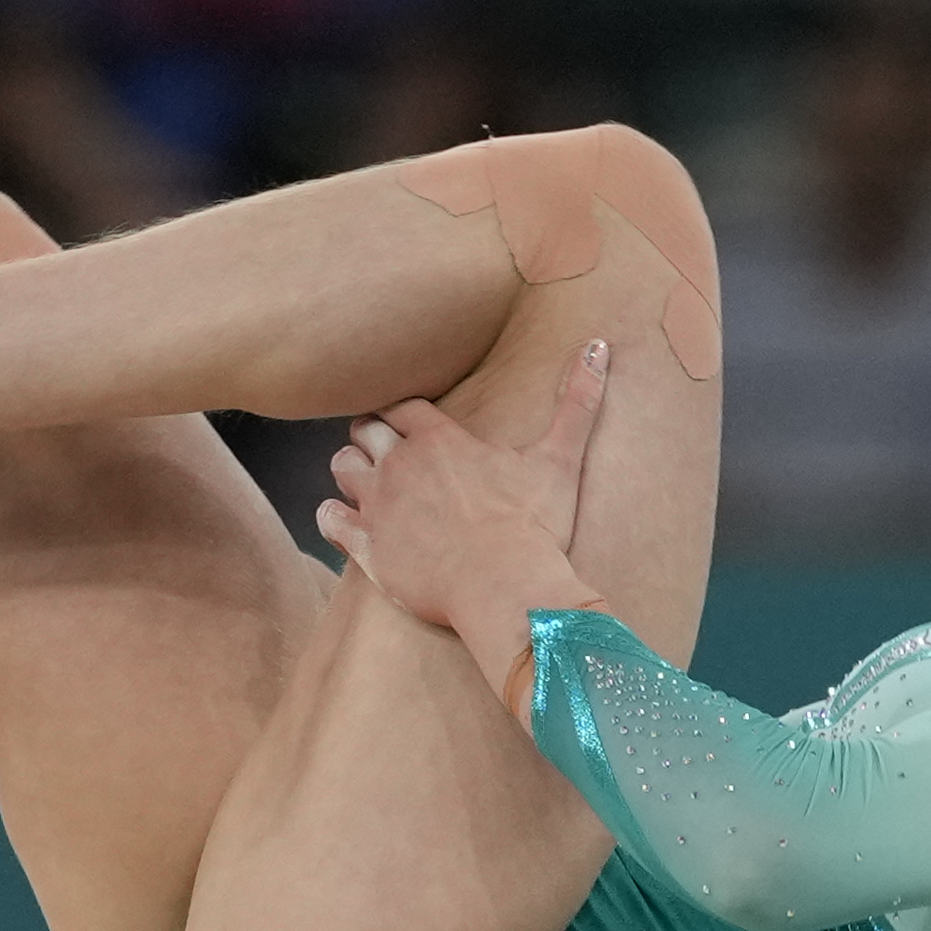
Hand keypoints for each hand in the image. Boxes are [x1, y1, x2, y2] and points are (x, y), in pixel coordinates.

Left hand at [315, 337, 607, 633]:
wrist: (504, 586)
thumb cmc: (534, 524)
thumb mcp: (560, 458)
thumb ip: (577, 401)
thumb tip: (600, 345)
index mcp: (439, 440)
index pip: (403, 407)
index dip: (402, 412)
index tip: (406, 422)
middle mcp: (399, 463)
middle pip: (366, 432)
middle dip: (372, 437)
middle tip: (386, 452)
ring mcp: (378, 504)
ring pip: (342, 467)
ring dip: (352, 471)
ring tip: (368, 484)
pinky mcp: (366, 545)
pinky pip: (329, 518)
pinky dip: (333, 516)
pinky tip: (345, 520)